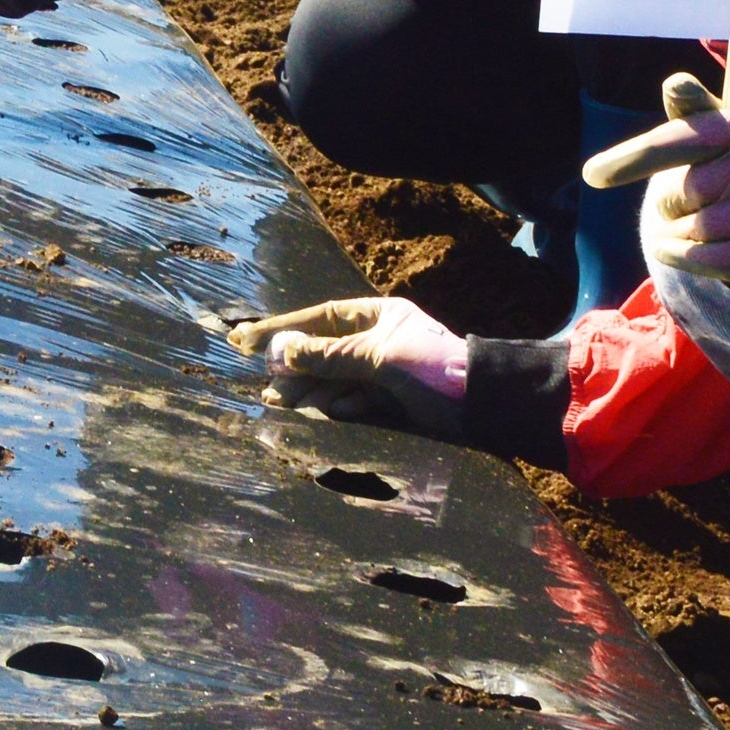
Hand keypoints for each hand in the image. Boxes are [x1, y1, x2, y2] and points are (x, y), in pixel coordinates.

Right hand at [223, 296, 467, 435]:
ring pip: (335, 379)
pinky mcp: (391, 401)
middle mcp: (377, 340)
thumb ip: (329, 356)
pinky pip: (354, 400)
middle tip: (263, 383)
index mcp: (377, 316)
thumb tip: (283, 351)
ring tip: (279, 402)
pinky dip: (337, 406)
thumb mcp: (376, 356)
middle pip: (324, 351)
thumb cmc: (430, 367)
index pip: (320, 318)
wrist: (480, 404)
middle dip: (293, 367)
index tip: (249, 339)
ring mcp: (384, 372)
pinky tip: (322, 413)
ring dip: (309, 390)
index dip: (283, 328)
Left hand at [584, 73, 729, 297]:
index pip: (684, 138)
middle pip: (684, 189)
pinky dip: (681, 258)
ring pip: (695, 228)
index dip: (638, 156)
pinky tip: (672, 251)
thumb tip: (675, 84)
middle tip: (683, 205)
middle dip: (669, 202)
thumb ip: (692, 115)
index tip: (593, 176)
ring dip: (678, 234)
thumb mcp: (720, 138)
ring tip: (693, 229)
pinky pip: (706, 258)